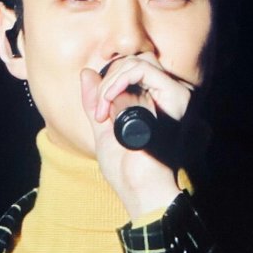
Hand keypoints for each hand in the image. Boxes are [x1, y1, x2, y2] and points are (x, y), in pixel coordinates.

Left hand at [80, 54, 193, 219]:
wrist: (139, 192)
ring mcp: (165, 99)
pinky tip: (106, 115)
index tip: (98, 109)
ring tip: (101, 114)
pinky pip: (136, 77)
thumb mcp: (103, 130)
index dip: (110, 79)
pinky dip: (113, 89)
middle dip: (109, 77)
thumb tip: (87, 73)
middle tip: (98, 111)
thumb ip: (96, 102)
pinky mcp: (162, 101)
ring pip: (135, 65)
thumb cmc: (125, 170)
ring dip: (109, 83)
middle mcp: (163, 98)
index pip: (131, 69)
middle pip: (136, 61)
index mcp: (152, 105)